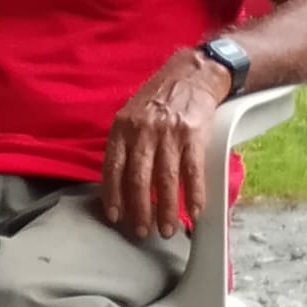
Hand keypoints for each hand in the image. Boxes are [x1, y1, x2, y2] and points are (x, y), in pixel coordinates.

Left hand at [101, 49, 231, 239]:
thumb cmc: (158, 100)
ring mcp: (169, 134)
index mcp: (122, 128)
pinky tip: (193, 212)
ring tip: (167, 229)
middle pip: (138, 179)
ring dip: (166, 209)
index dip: (112, 195)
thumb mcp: (131, 116)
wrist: (191, 75)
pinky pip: (192, 171)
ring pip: (165, 180)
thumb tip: (118, 184)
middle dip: (139, 210)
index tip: (115, 216)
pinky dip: (193, 195)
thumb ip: (124, 146)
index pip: (113, 168)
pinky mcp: (193, 135)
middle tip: (141, 232)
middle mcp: (143, 132)